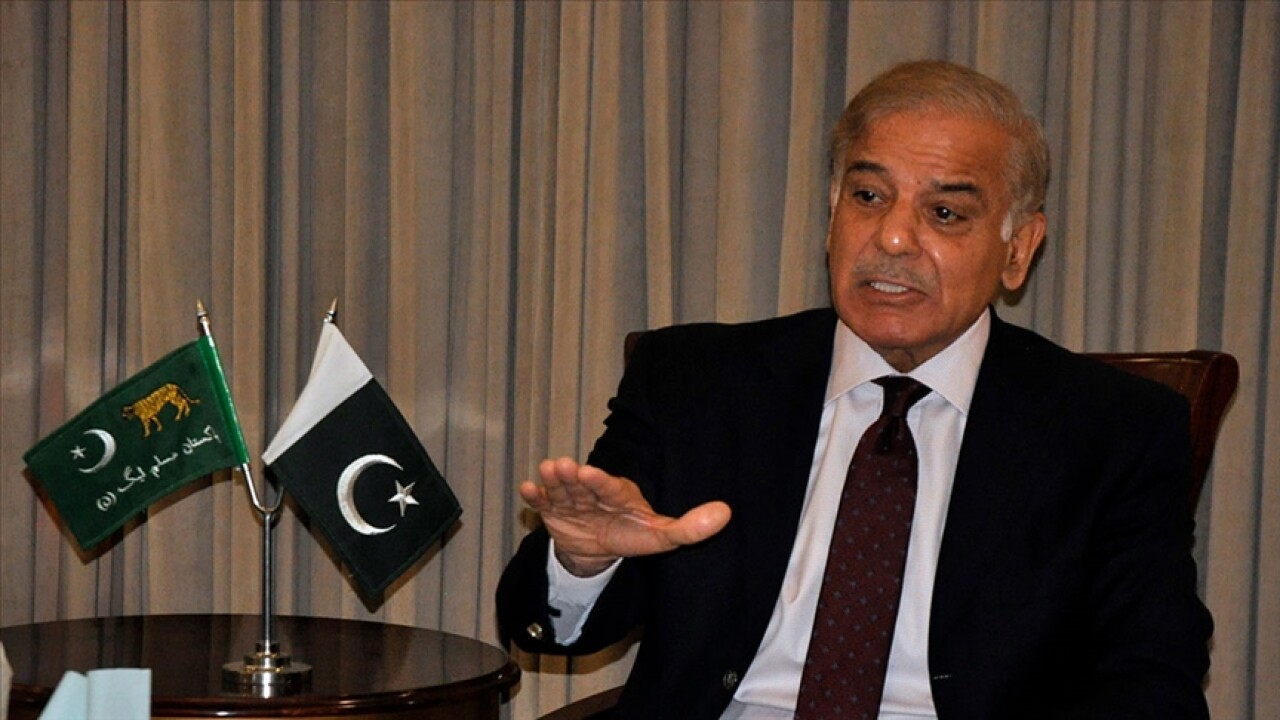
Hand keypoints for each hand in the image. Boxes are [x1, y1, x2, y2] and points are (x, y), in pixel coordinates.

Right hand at [519, 457, 731, 576]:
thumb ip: (690, 528)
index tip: (591, 473)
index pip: (610, 487)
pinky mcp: (554, 510)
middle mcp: (594, 493)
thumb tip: (726, 513)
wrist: (598, 547)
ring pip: (562, 489)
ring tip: (546, 471)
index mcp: (620, 495)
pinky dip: (534, 497)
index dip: (600, 481)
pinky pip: (543, 503)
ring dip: (553, 481)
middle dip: (572, 477)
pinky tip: (526, 489)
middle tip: (562, 465)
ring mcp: (572, 500)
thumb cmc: (632, 534)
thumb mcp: (662, 537)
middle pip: (582, 485)